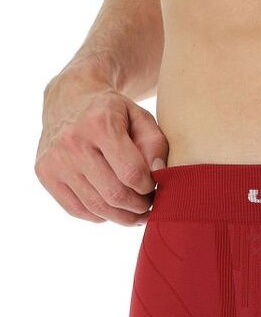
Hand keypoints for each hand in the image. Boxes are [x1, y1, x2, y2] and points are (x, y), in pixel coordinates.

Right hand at [35, 63, 167, 224]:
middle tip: (149, 202)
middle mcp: (72, 142)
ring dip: (123, 216)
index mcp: (100, 124)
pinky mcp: (44, 173)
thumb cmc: (114, 114)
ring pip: (97, 208)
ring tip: (136, 211)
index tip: (154, 184)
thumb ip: (156, 146)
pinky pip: (78, 210)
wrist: (69, 99)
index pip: (132, 173)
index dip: (149, 187)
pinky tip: (113, 207)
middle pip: (115, 195)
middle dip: (139, 206)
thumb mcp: (141, 118)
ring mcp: (54, 160)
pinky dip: (101, 216)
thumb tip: (159, 175)